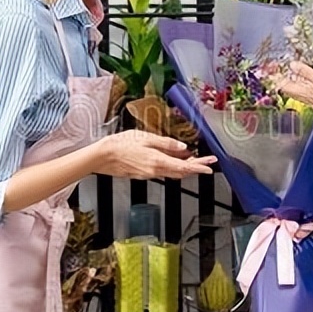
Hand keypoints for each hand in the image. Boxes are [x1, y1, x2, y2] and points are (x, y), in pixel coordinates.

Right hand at [96, 130, 216, 179]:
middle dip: (196, 166)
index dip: (200, 166)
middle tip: (208, 161)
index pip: (184, 167)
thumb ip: (166, 143)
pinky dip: (173, 166)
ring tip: (195, 158)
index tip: (210, 166)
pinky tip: (175, 160)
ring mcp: (149, 174)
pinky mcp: (143, 174)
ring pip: (173, 172)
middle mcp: (155, 171)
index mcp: (157, 161)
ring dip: (185, 167)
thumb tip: (182, 146)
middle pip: (181, 171)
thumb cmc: (120, 144)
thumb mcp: (145, 137)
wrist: (102, 157)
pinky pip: (164, 171)